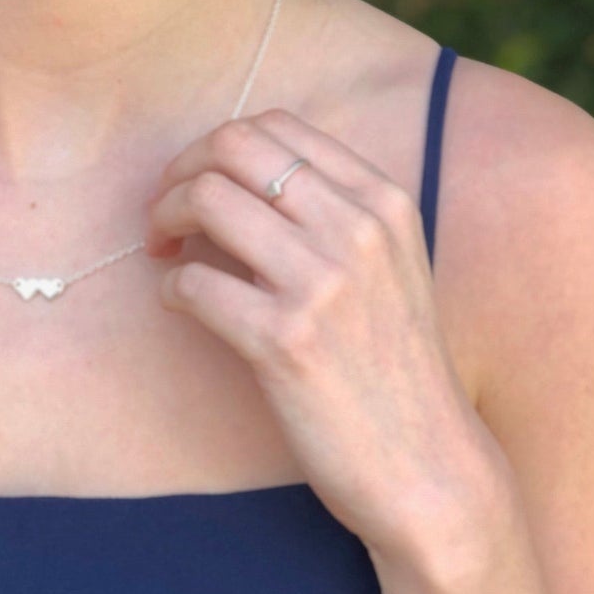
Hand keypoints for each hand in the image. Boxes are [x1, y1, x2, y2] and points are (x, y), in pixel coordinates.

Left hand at [144, 109, 501, 566]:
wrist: (430, 468)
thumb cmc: (395, 365)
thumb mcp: (391, 265)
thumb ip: (334, 210)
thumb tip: (236, 173)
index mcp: (382, 201)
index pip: (276, 125)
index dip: (217, 146)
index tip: (197, 180)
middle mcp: (357, 228)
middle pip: (233, 147)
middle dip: (180, 171)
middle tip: (164, 211)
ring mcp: (323, 282)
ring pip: (207, 199)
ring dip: (164, 219)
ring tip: (163, 251)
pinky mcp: (285, 341)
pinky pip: (193, 282)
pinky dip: (172, 287)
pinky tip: (181, 304)